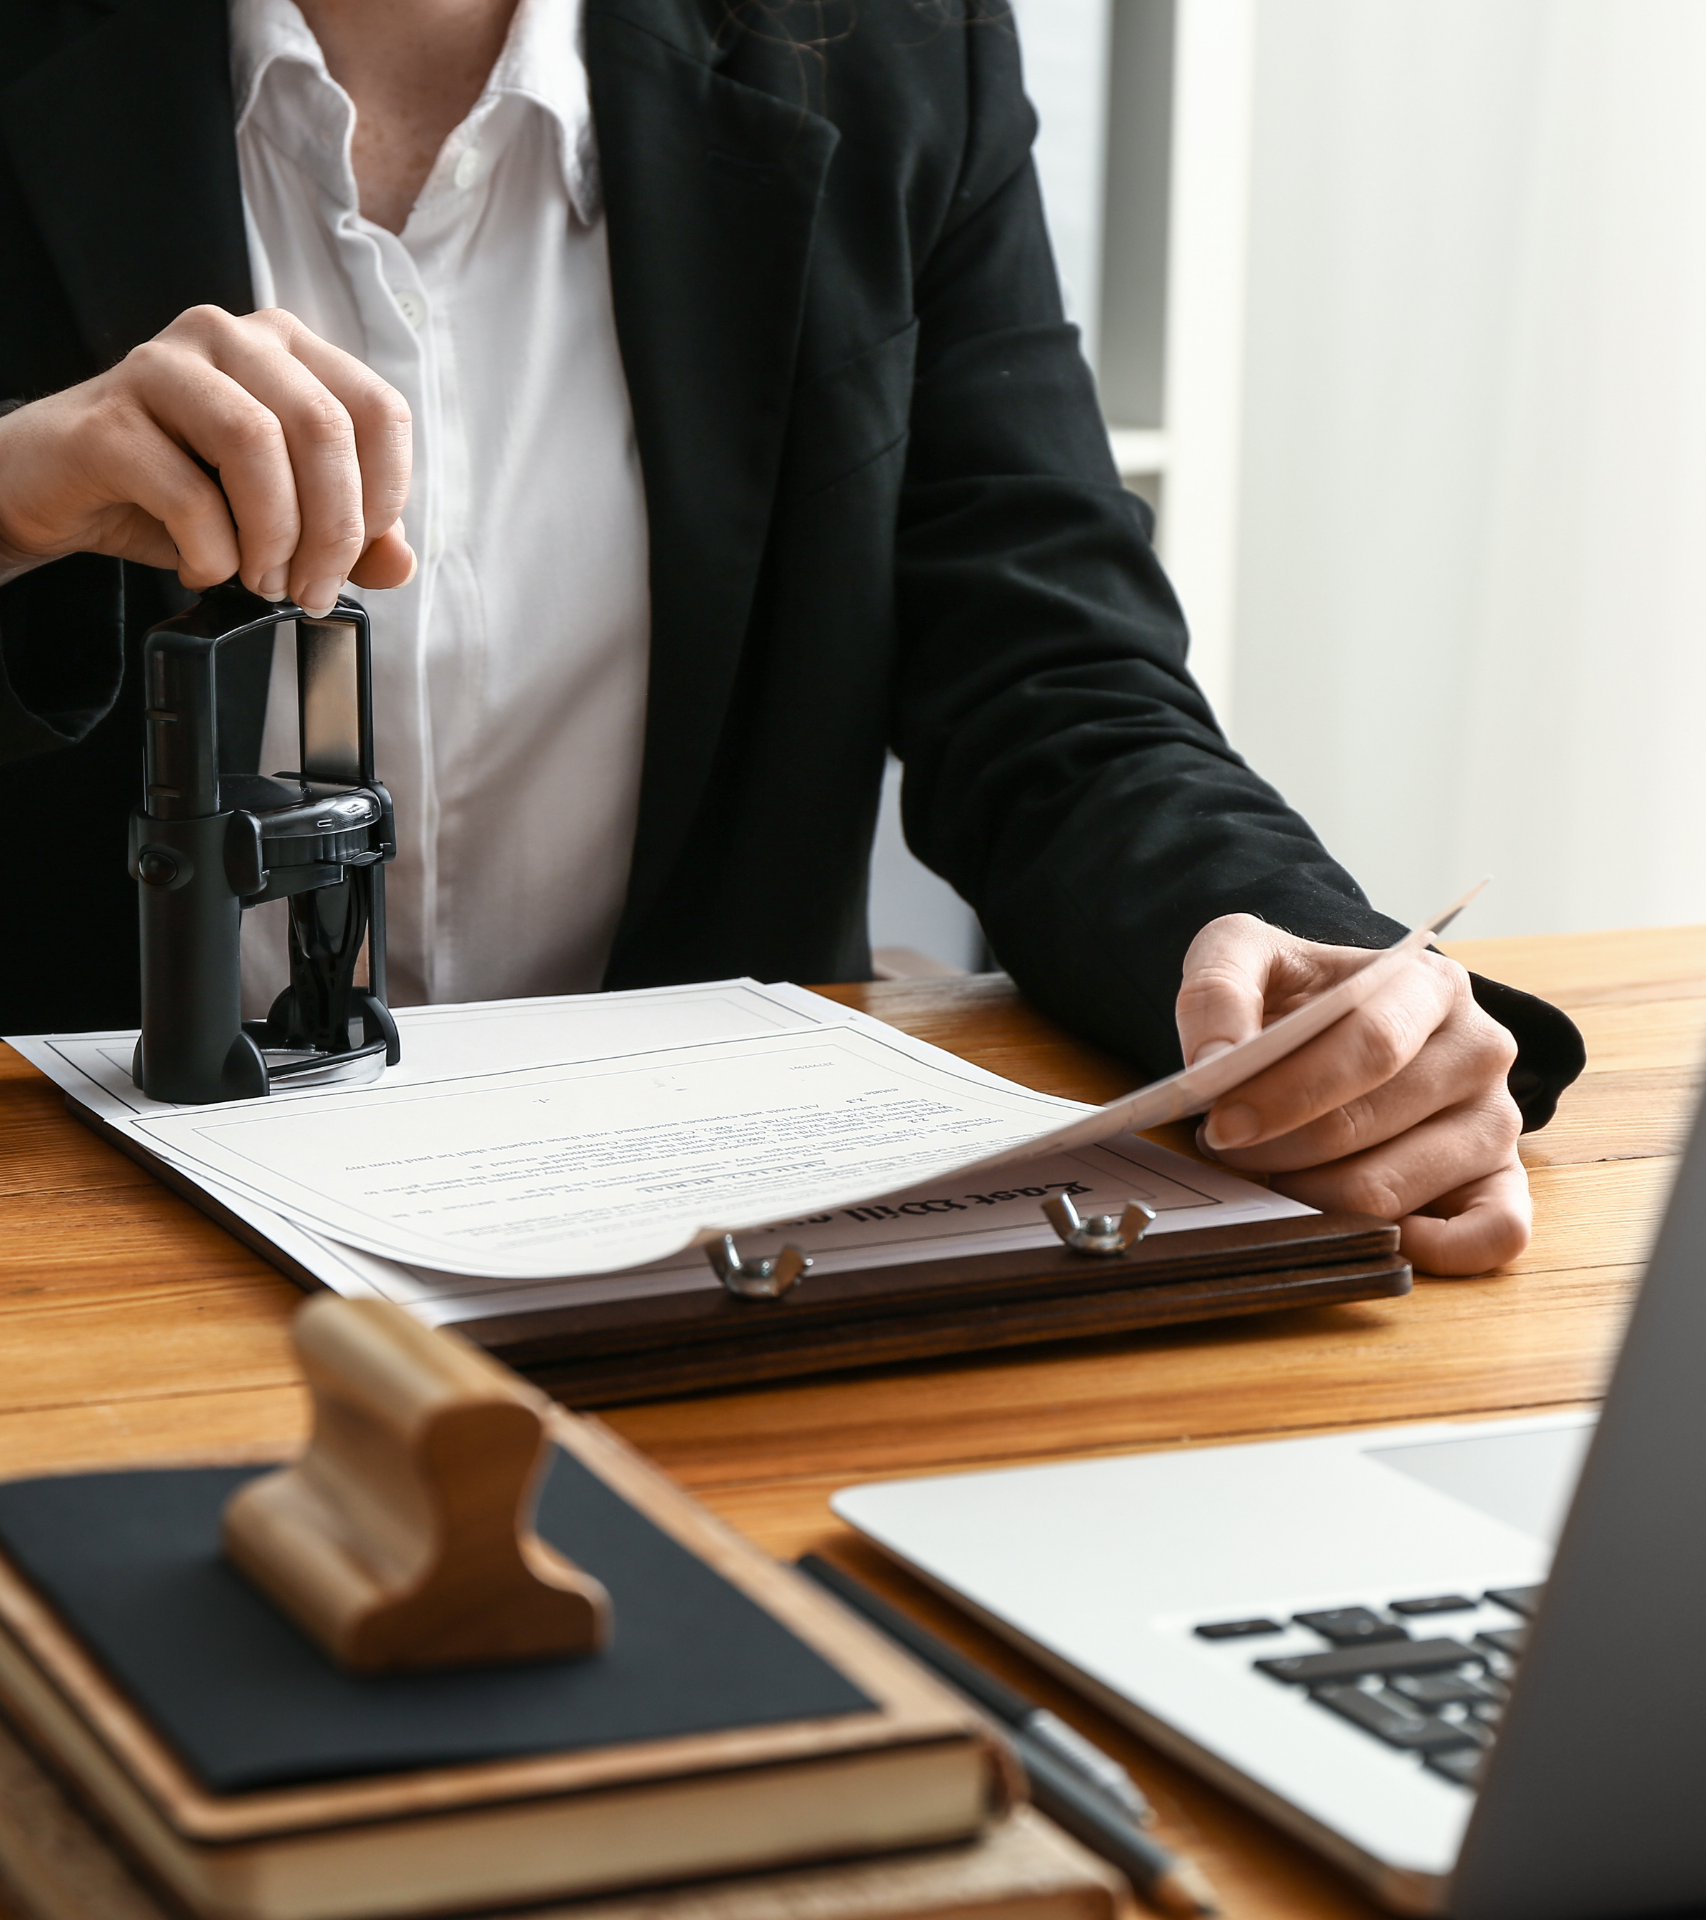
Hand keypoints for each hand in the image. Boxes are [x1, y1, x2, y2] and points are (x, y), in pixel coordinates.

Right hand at [0, 306, 412, 614]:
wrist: (58, 490)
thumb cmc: (175, 492)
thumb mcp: (279, 515)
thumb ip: (349, 534)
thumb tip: (401, 562)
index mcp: (288, 351)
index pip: (379, 411)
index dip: (381, 498)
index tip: (357, 555)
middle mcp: (231, 338)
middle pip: (324, 428)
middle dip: (331, 532)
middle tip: (309, 589)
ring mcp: (165, 366)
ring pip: (257, 445)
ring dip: (274, 539)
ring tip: (261, 581)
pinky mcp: (110, 416)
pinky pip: (189, 492)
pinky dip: (211, 553)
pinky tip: (201, 566)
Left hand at [1175, 916, 1528, 1275]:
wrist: (1329, 1023)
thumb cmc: (1294, 995)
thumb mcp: (1243, 953)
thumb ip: (1217, 989)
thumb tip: (1213, 1058)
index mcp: (1431, 984)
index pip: (1372, 1045)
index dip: (1289, 1093)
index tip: (1224, 1122)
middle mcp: (1480, 1050)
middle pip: (1370, 1124)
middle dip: (1279, 1148)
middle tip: (1229, 1147)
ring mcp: (1497, 1122)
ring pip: (1393, 1191)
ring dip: (1309, 1196)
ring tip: (1271, 1168)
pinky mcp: (1501, 1183)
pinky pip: (1494, 1235)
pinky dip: (1425, 1249)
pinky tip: (1352, 1228)